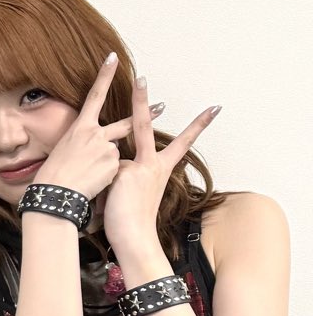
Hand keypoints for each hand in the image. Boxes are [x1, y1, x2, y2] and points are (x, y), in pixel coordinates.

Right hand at [29, 53, 146, 204]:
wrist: (54, 196)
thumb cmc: (52, 178)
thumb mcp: (63, 153)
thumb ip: (84, 144)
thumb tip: (102, 147)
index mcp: (79, 129)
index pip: (94, 96)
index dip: (104, 76)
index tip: (113, 59)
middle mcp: (95, 134)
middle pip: (124, 124)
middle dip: (145, 115)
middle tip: (161, 107)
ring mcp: (106, 149)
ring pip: (116, 154)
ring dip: (107, 166)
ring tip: (88, 177)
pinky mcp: (114, 164)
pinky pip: (116, 171)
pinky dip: (108, 178)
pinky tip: (93, 184)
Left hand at [104, 72, 219, 259]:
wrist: (135, 238)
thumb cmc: (131, 220)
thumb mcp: (133, 191)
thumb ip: (127, 172)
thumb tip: (117, 163)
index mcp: (158, 169)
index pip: (181, 143)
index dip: (197, 126)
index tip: (214, 108)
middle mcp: (152, 164)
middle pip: (146, 126)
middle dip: (143, 101)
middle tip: (141, 77)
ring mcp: (140, 166)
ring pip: (124, 143)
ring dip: (122, 133)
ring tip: (131, 96)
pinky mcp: (127, 172)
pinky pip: (107, 170)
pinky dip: (102, 183)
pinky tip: (107, 196)